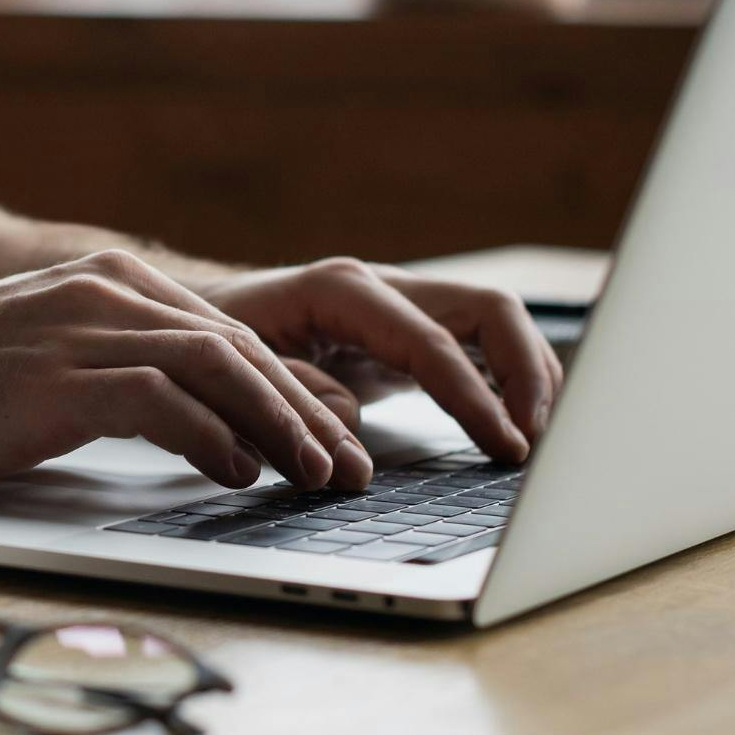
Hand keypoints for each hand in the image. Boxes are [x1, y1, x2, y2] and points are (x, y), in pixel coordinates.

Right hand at [0, 250, 373, 490]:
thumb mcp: (54, 352)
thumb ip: (127, 367)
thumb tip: (207, 419)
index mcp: (114, 280)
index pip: (231, 334)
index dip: (292, 389)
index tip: (332, 438)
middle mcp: (109, 291)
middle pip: (240, 347)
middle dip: (306, 411)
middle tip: (349, 466)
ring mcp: (83, 328)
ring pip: (218, 367)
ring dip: (279, 425)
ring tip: (315, 474)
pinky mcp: (57, 377)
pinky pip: (160, 401)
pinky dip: (212, 437)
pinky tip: (237, 472)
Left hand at [196, 259, 563, 462]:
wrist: (195, 315)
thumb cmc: (212, 342)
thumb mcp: (238, 370)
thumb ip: (295, 395)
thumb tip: (351, 427)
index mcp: (343, 291)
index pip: (434, 344)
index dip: (477, 398)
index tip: (507, 447)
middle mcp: (383, 287)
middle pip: (490, 310)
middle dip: (528, 373)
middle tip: (539, 442)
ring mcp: (400, 306)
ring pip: (496, 323)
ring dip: (530, 376)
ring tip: (539, 440)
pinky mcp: (407, 332)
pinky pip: (478, 346)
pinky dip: (507, 380)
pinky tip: (516, 425)